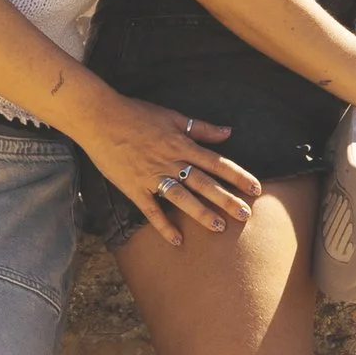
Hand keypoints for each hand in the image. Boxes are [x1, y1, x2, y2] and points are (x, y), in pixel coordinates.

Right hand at [84, 95, 258, 245]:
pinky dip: (163, 226)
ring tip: (219, 228)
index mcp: (182, 144)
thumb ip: (201, 128)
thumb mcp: (172, 116)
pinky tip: (177, 241)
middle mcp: (171, 161)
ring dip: (201, 214)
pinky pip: (151, 210)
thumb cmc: (136, 114)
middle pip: (204, 183)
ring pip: (182, 198)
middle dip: (226, 199)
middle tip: (245, 215)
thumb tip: (228, 132)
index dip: (238, 176)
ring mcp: (152, 176)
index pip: (217, 162)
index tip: (256, 189)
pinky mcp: (134, 187)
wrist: (100, 118)